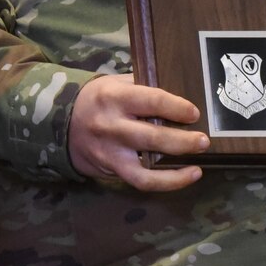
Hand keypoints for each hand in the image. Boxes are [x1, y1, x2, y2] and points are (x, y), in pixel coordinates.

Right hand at [68, 74, 207, 190]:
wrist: (62, 125)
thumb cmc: (99, 99)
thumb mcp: (116, 83)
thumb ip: (143, 87)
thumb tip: (183, 92)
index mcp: (115, 96)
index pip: (150, 100)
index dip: (175, 107)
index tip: (194, 113)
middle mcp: (112, 125)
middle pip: (151, 136)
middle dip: (181, 141)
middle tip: (204, 141)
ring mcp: (110, 151)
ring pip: (145, 167)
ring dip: (175, 171)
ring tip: (197, 167)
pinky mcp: (112, 170)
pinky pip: (141, 181)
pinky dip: (166, 182)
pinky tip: (186, 177)